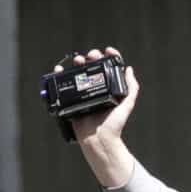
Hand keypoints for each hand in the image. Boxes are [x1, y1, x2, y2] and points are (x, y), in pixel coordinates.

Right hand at [51, 45, 139, 189]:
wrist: (99, 141)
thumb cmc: (114, 125)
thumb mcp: (126, 106)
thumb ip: (131, 88)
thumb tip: (129, 69)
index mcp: (110, 89)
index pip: (110, 68)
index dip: (110, 57)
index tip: (108, 51)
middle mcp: (97, 89)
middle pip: (93, 68)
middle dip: (92, 58)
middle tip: (90, 56)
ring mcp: (84, 94)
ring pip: (79, 73)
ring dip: (77, 63)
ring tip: (77, 60)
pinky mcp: (72, 101)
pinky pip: (65, 85)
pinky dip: (60, 75)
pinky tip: (59, 69)